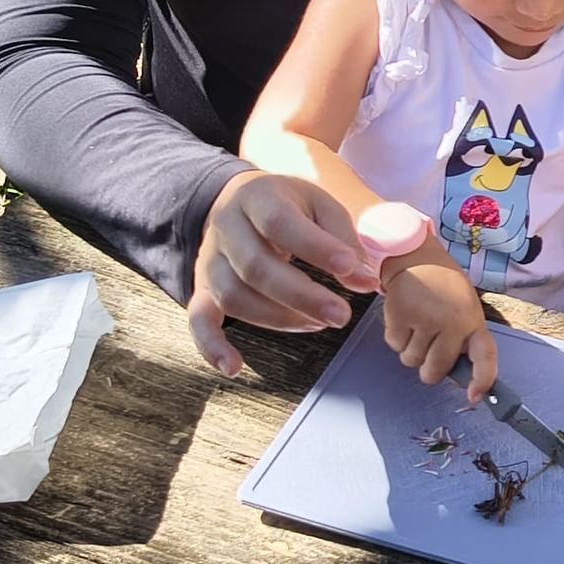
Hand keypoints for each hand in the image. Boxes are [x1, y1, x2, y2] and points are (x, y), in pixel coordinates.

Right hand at [186, 170, 379, 376]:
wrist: (236, 200)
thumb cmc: (288, 205)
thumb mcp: (318, 203)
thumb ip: (342, 236)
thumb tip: (365, 279)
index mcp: (258, 197)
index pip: (281, 223)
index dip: (316, 248)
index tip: (351, 269)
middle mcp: (226, 228)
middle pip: (256, 268)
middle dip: (302, 297)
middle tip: (341, 315)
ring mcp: (209, 260)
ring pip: (233, 297)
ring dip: (277, 319)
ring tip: (318, 324)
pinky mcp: (202, 288)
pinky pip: (198, 320)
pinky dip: (211, 346)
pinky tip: (233, 367)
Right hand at [381, 244, 497, 401]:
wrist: (416, 256)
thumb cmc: (443, 287)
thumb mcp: (464, 308)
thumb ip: (463, 338)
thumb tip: (457, 377)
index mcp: (473, 320)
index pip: (485, 356)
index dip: (483, 380)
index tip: (475, 395)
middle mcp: (452, 322)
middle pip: (435, 370)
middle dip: (428, 368)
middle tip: (428, 347)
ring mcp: (425, 319)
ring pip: (411, 361)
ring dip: (411, 349)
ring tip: (417, 322)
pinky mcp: (400, 315)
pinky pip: (394, 346)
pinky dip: (396, 336)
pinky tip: (405, 316)